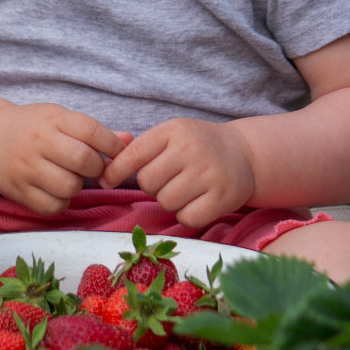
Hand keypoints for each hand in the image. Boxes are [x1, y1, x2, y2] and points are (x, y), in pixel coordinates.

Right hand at [0, 101, 125, 214]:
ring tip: (69, 177)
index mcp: (53, 120)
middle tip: (92, 168)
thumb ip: (94, 131)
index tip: (116, 153)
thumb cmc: (33, 127)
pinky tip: (55, 190)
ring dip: (77, 186)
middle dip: (97, 168)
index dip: (112, 146)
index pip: (91, 131)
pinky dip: (60, 202)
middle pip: (84, 160)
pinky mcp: (18, 190)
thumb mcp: (61, 119)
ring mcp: (27, 167)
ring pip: (69, 186)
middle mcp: (39, 142)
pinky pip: (52, 206)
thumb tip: (128, 140)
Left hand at [99, 118, 255, 227]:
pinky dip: (187, 215)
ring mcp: (209, 174)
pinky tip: (197, 201)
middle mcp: (191, 149)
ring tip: (185, 189)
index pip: (134, 154)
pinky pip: (187, 218)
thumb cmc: (198, 145)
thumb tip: (104, 172)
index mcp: (174, 131)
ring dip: (170, 201)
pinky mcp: (223, 197)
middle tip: (168, 179)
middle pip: (147, 182)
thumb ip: (142, 148)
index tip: (105, 181)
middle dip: (152, 186)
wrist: (245, 153)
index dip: (115, 171)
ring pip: (166, 202)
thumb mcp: (172, 134)